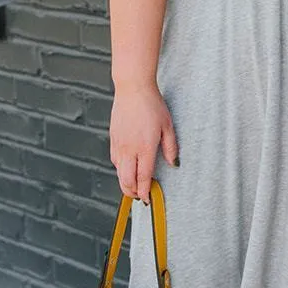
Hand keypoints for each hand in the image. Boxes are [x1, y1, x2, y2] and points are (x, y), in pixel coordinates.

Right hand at [110, 82, 177, 202]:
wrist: (133, 89)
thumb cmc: (152, 105)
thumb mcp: (168, 126)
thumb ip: (171, 148)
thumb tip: (174, 164)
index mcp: (145, 147)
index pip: (143, 177)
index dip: (145, 191)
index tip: (148, 199)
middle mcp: (129, 149)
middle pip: (127, 180)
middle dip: (133, 193)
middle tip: (141, 196)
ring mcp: (119, 144)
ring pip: (119, 172)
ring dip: (125, 182)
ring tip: (134, 186)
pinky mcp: (113, 138)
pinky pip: (115, 160)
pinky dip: (120, 169)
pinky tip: (127, 168)